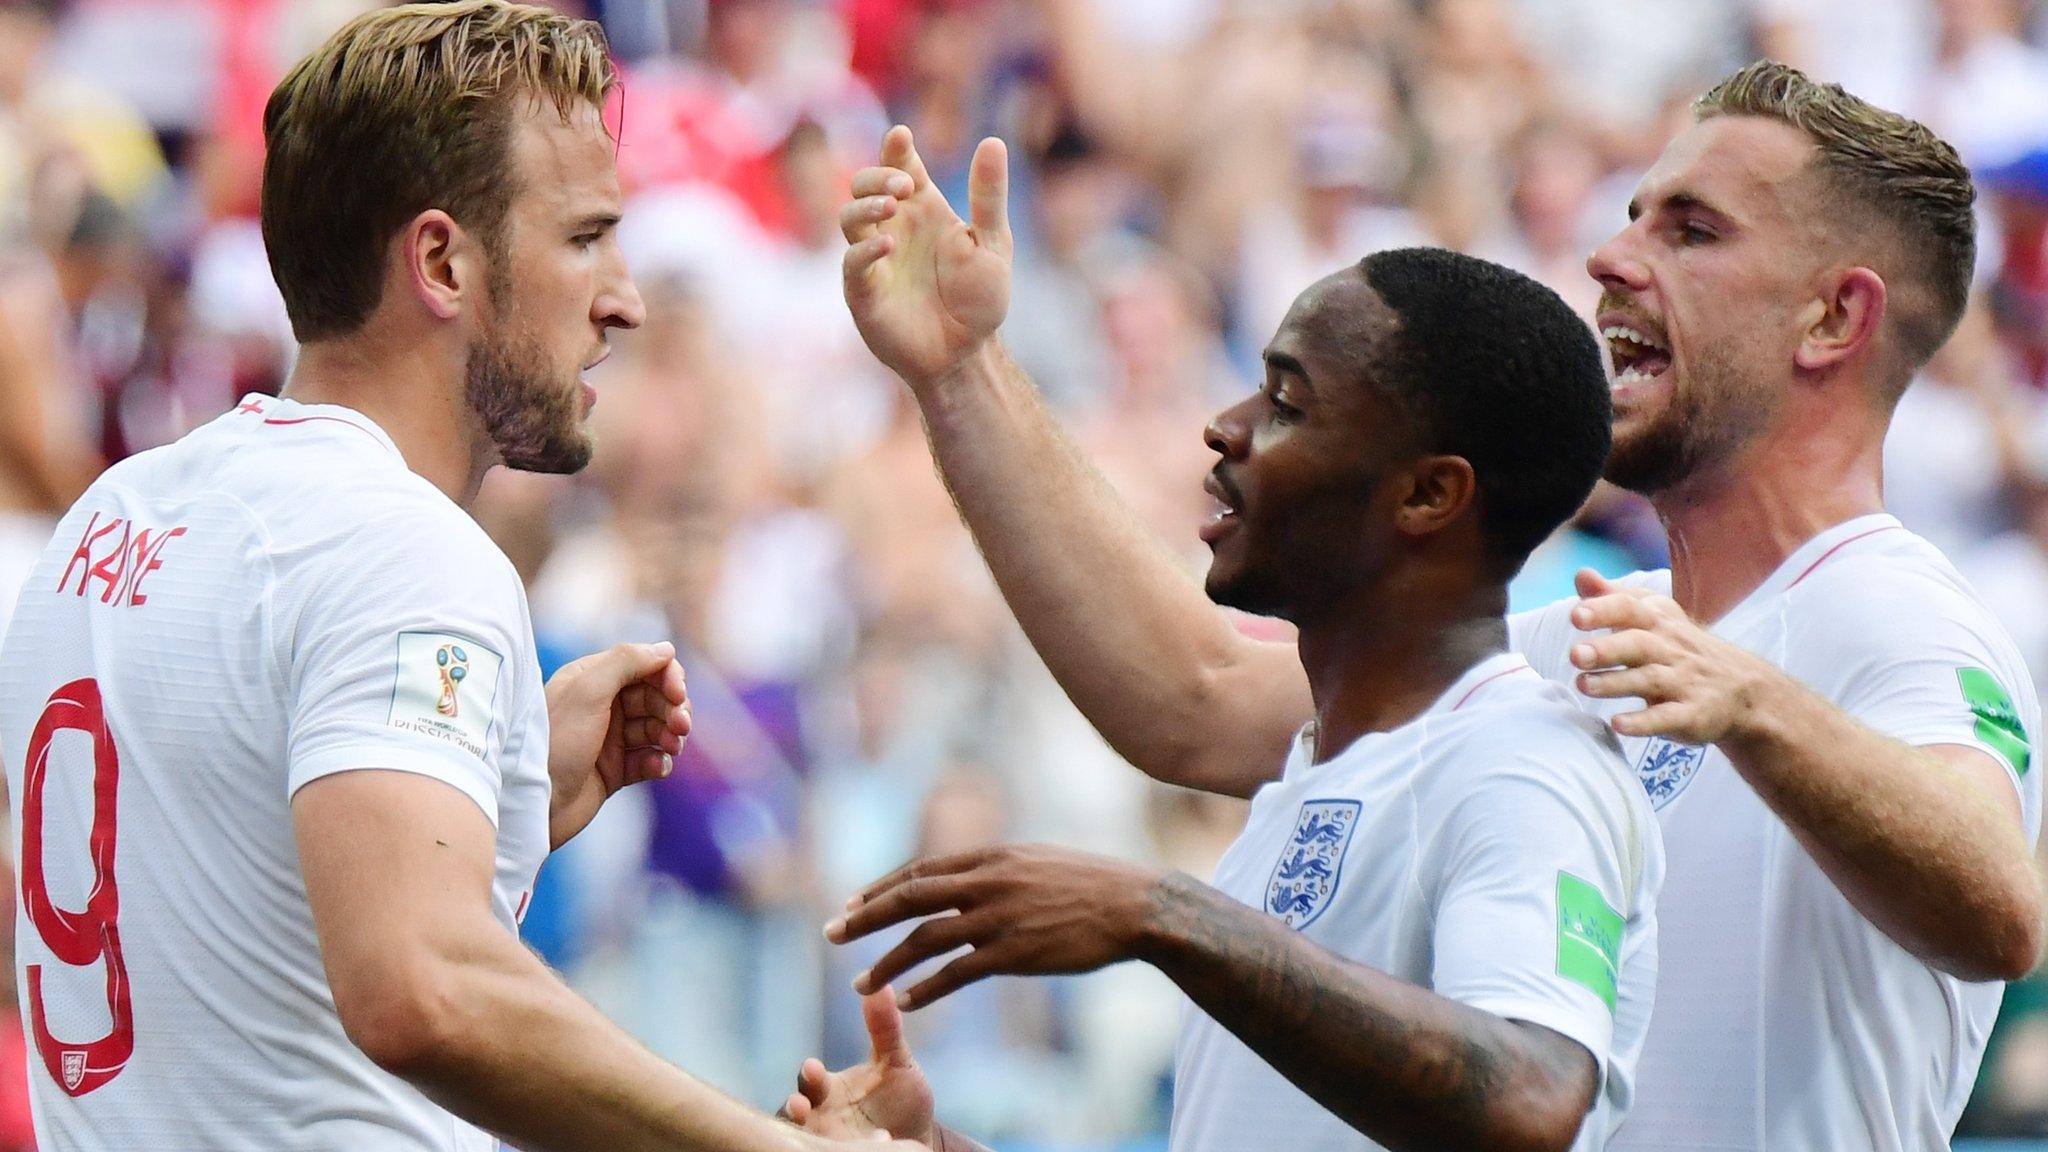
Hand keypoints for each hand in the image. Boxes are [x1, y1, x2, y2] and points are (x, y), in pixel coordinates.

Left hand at [544, 641, 688, 847]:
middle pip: (655, 697)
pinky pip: (649, 760)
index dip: (667, 677)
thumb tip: (667, 649)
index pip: (643, 666)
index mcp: (592, 679)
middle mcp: (602, 705)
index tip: (678, 694)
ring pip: (657, 728)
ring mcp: (609, 739)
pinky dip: (659, 762)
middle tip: (681, 726)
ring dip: (671, 735)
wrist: (532, 804)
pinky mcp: (615, 770)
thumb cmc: (554, 743)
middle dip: (674, 709)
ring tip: (673, 747)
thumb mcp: (587, 692)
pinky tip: (657, 767)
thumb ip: (626, 662)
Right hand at [782, 988, 935, 1145]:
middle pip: (793, 1113)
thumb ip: (885, 1028)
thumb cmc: (901, 1098)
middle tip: (800, 1106)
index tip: (813, 1068)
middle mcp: (821, 1116)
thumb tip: (879, 985)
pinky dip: (849, 1149)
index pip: (809, 1080)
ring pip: (805, 1138)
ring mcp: (828, 1139)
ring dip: (812, 1137)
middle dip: (794, 1109)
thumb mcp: (896, 1062)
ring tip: (830, 1140)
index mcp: (829, 1089)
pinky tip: (878, 1143)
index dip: (808, 1075)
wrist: (921, 1138)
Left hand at [824, 844, 1166, 1007]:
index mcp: (992, 855)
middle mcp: (989, 881)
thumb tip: (971, 876)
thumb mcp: (1037, 860)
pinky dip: (927, 989)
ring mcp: (1000, 917)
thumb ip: (998, 868)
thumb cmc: (1092, 884)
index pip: (920, 870)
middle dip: (865, 917)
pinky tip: (906, 1001)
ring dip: (886, 962)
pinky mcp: (1015, 953)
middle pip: (910, 897)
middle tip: (831, 932)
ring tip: (860, 983)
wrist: (1135, 904)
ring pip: (925, 938)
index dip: (881, 887)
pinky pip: (957, 973)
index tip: (853, 903)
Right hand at [841, 125, 1011, 390]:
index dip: (896, 149)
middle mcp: (894, 229)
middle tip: (903, 186)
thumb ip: (989, 196)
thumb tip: (993, 140)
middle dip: (877, 176)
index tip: (902, 136)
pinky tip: (887, 245)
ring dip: (866, 206)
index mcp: (923, 211)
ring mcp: (875, 260)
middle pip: (864, 185)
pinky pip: (852, 264)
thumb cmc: (980, 301)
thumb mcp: (994, 244)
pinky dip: (864, 250)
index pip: (901, 166)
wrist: (968, 355)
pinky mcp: (864, 293)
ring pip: (848, 217)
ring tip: (892, 208)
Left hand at [1566, 569, 1781, 744]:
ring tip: (1583, 685)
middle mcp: (1671, 650)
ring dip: (1615, 684)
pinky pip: (1667, 718)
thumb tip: (1581, 575)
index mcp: (1659, 623)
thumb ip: (1614, 599)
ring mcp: (1684, 683)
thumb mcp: (1655, 618)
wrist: (1746, 690)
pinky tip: (1618, 724)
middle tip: (1575, 655)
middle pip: (1638, 644)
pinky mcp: (1692, 715)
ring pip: (1649, 681)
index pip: (1632, 609)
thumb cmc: (1682, 649)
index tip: (1575, 615)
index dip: (1604, 610)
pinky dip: (1643, 722)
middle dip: (1606, 648)